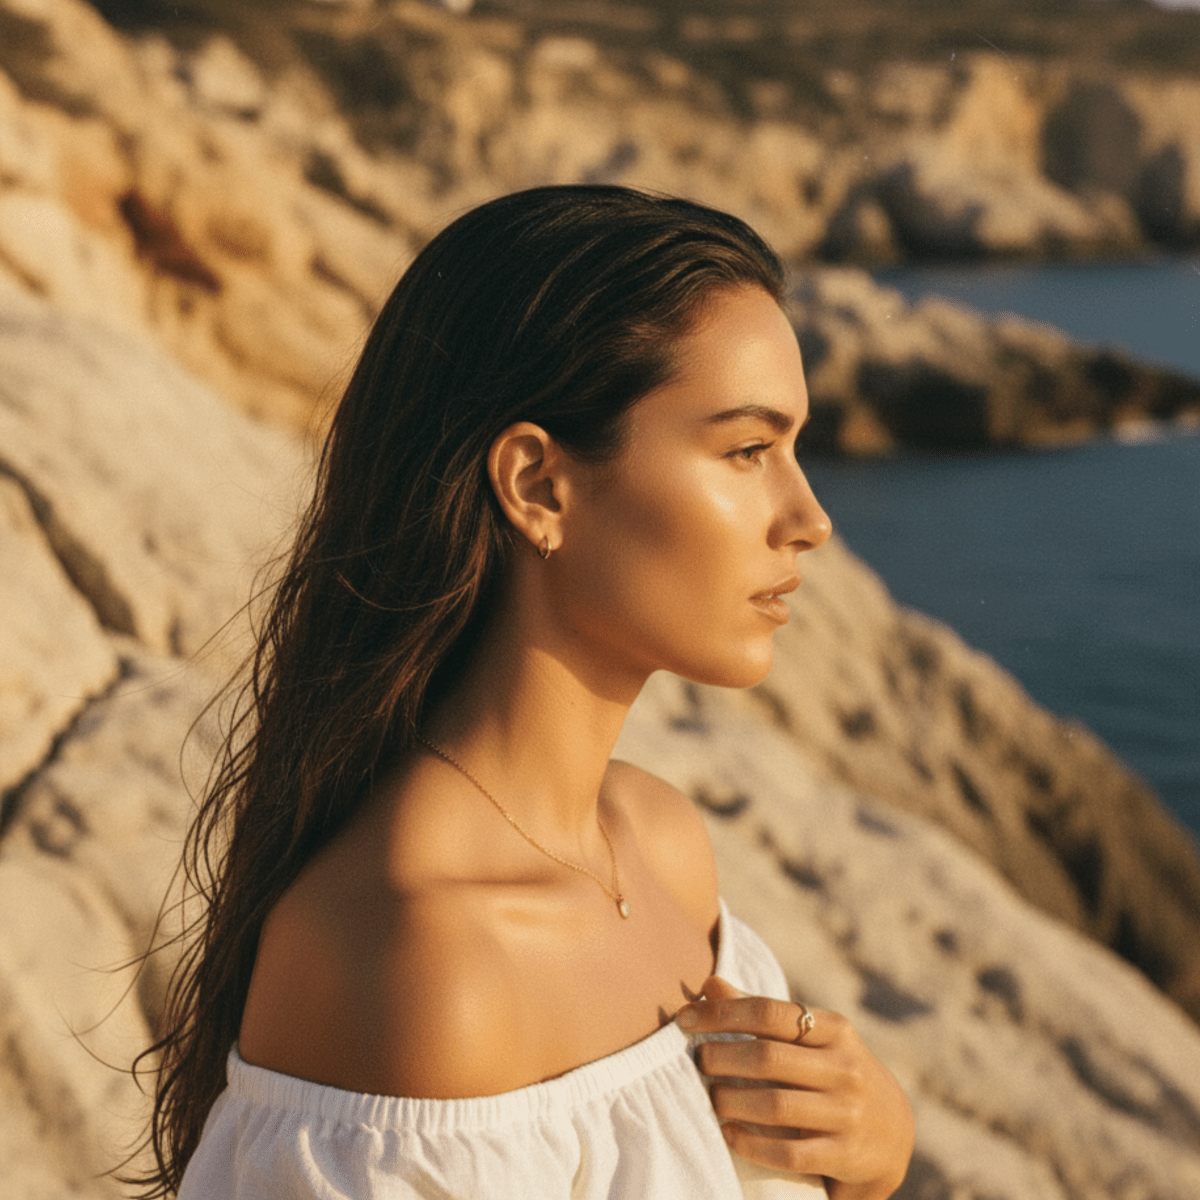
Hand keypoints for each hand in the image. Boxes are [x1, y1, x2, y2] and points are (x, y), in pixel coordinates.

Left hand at [676, 977, 912, 1199]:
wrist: (892, 1132)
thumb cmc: (832, 1071)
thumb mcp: (811, 1038)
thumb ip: (761, 1014)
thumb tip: (708, 983)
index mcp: (835, 1030)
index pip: (768, 1013)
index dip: (721, 1014)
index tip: (685, 1020)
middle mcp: (846, 1069)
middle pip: (768, 1059)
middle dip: (722, 1058)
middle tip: (697, 1061)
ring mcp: (848, 1114)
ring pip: (775, 1107)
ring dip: (732, 1101)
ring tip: (710, 1098)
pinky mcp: (845, 1155)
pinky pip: (789, 1154)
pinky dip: (751, 1144)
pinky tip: (728, 1133)